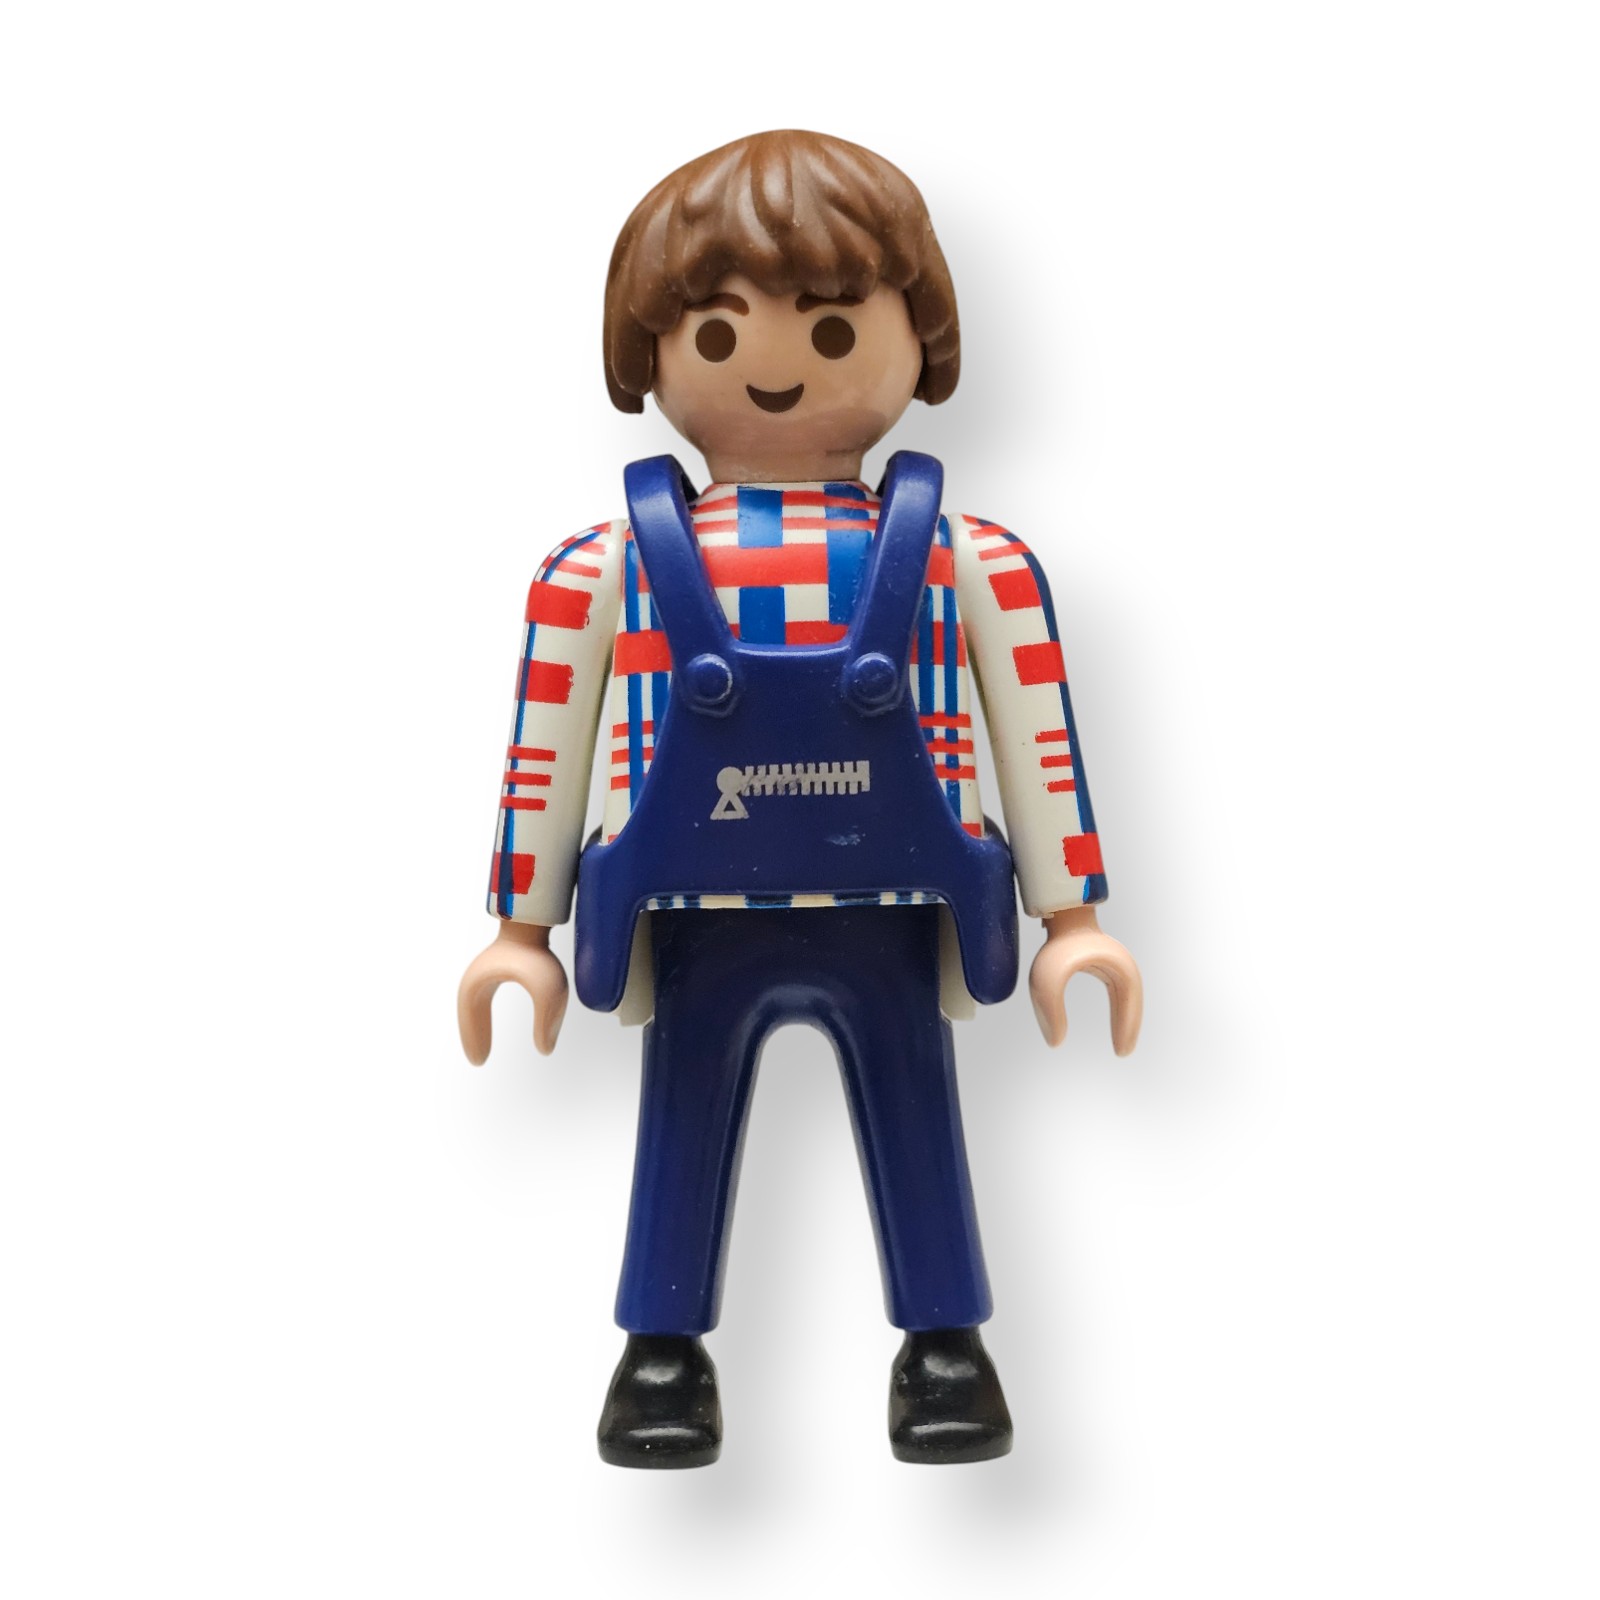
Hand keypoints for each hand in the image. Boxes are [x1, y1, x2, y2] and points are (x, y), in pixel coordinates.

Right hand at [457, 922, 568, 1062]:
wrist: (535, 921)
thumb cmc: (537, 953)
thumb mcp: (548, 991)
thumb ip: (548, 1021)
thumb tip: (545, 1050)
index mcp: (477, 986)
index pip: (472, 1020)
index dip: (475, 1040)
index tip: (480, 1062)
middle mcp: (476, 978)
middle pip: (468, 1014)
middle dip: (473, 1036)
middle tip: (478, 1060)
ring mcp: (485, 970)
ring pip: (474, 1006)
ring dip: (476, 1026)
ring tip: (482, 1048)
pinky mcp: (496, 966)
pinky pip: (483, 997)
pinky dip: (482, 1014)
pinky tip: (490, 1023)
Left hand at [1028, 906, 1142, 1055]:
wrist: (1056, 910)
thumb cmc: (1055, 942)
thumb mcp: (1047, 981)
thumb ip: (1050, 1012)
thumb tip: (1055, 1043)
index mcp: (1120, 970)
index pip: (1128, 1007)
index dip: (1126, 1030)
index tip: (1121, 1053)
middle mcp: (1120, 965)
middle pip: (1131, 1003)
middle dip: (1129, 1027)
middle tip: (1123, 1052)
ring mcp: (1110, 960)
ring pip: (1126, 997)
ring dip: (1125, 1017)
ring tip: (1121, 1042)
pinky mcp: (1100, 959)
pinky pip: (1115, 990)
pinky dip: (1118, 1007)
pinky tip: (1113, 1019)